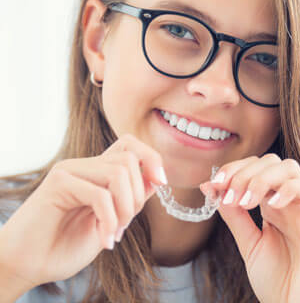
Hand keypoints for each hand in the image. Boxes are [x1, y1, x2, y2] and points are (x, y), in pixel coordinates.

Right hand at [0, 133, 166, 291]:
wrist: (26, 265)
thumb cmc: (66, 244)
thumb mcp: (111, 220)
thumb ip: (130, 198)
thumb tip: (156, 178)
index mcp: (96, 171)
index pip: (129, 145)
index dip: (151, 157)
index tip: (162, 181)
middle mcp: (84, 165)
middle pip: (129, 157)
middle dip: (138, 195)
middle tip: (125, 225)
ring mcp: (70, 171)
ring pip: (118, 172)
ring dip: (125, 209)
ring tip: (114, 233)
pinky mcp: (57, 184)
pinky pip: (100, 194)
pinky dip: (110, 220)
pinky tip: (104, 240)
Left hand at [200, 154, 299, 302]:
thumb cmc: (276, 280)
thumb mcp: (248, 242)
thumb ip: (233, 214)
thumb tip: (210, 186)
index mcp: (272, 203)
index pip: (255, 167)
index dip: (234, 169)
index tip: (214, 184)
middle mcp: (289, 201)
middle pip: (270, 162)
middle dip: (244, 172)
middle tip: (229, 194)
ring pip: (289, 168)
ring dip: (262, 179)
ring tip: (246, 202)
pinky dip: (289, 189)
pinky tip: (271, 205)